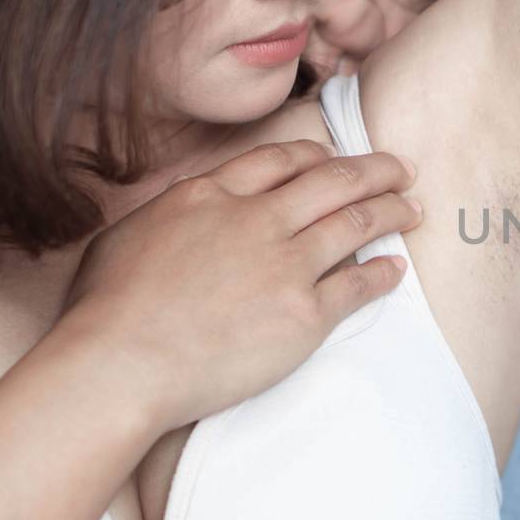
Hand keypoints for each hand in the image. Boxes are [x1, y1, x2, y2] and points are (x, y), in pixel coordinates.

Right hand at [57, 140, 423, 430]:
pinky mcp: (304, 313)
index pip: (280, 161)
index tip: (337, 157)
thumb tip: (186, 208)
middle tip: (402, 169)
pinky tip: (396, 269)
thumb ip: (172, 215)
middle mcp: (255, 219)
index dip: (317, 156)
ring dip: (392, 212)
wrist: (120, 363)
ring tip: (413, 209)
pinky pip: (358, 285)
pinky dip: (383, 273)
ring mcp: (285, 264)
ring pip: (356, 223)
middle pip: (332, 181)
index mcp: (211, 196)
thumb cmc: (105, 310)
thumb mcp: (129, 235)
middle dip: (374, 171)